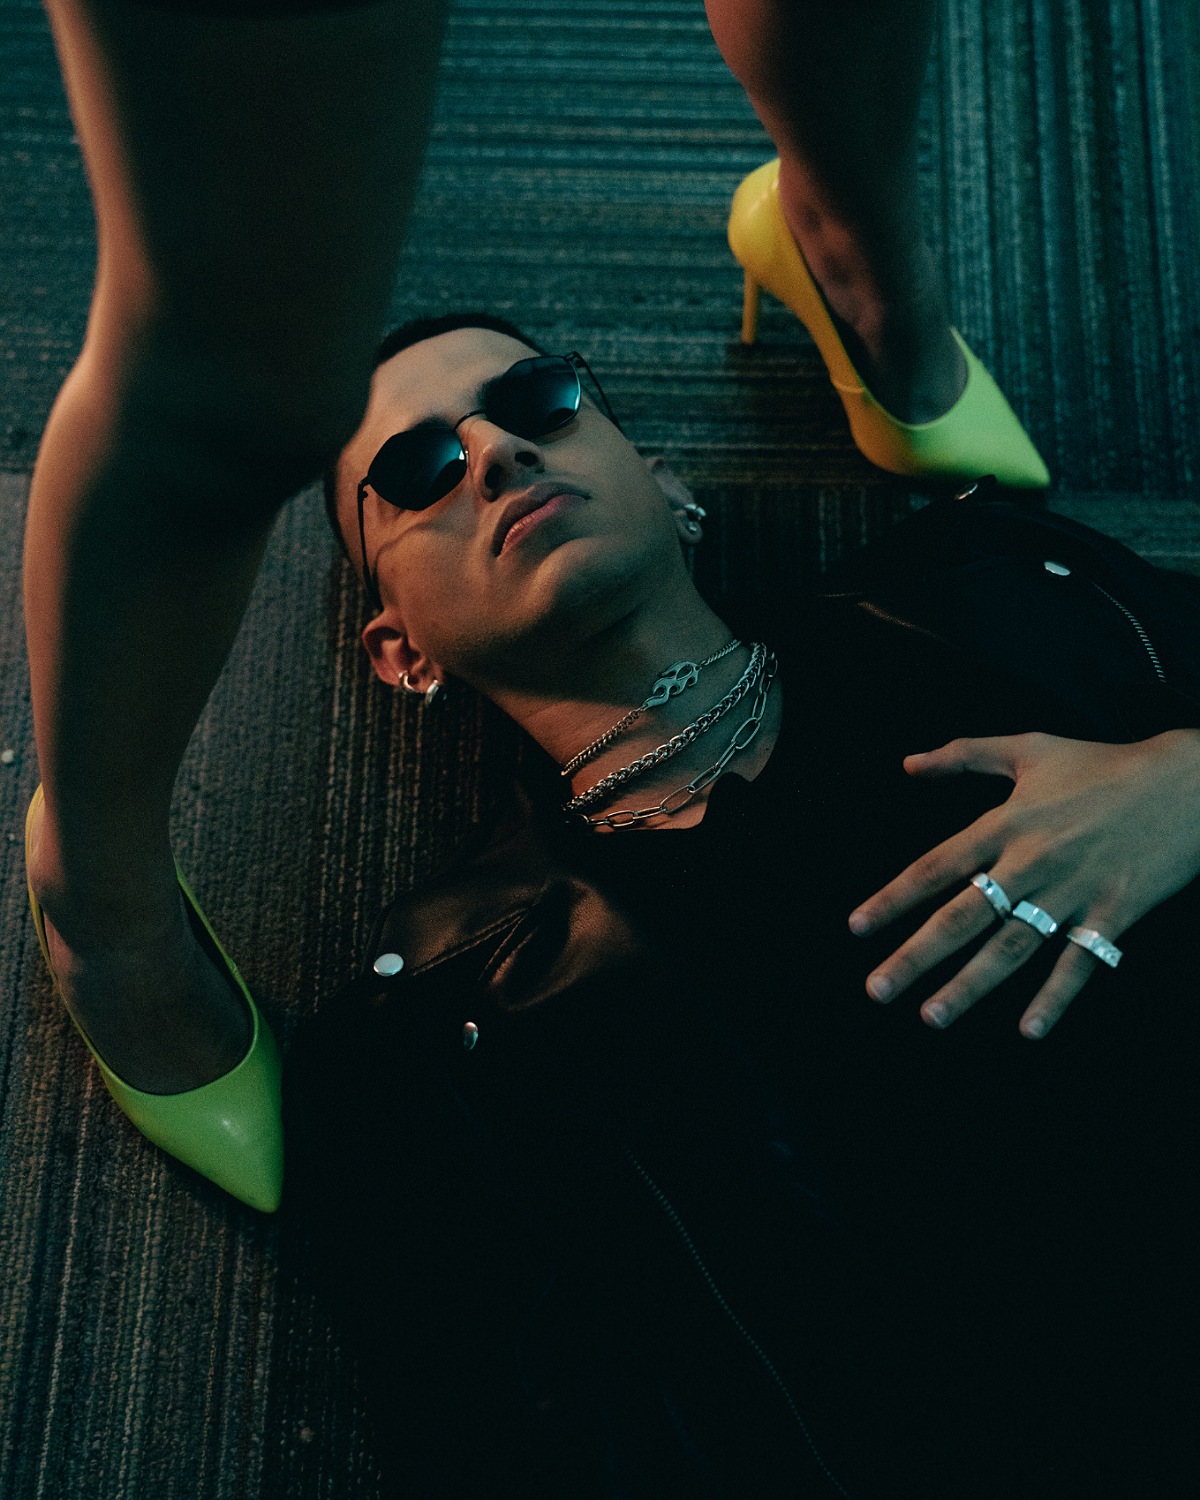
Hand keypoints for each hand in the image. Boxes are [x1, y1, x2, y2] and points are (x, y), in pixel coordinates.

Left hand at [847, 730, 1199, 1036]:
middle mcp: (1032, 862)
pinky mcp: (1114, 913)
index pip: (936, 866)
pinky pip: (1079, 963)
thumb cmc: (1102, 764)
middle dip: (915, 956)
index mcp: (1007, 823)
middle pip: (962, 916)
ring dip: (969, 985)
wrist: (1188, 782)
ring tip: (930, 1016)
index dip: (893, 898)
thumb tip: (908, 763)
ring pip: (1011, 948)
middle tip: (876, 989)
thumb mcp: (1029, 748)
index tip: (857, 927)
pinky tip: (1028, 1029)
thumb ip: (964, 754)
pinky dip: (1054, 997)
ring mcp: (1073, 891)